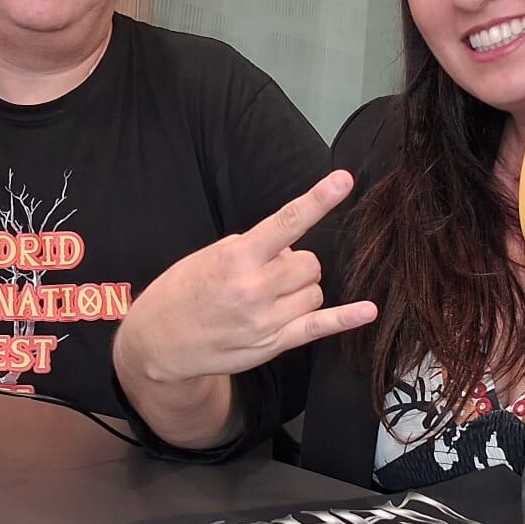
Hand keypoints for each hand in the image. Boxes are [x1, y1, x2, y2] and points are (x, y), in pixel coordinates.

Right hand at [116, 169, 377, 388]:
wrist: (157, 341)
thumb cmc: (182, 292)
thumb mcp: (208, 256)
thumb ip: (253, 249)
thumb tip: (292, 250)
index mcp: (236, 258)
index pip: (286, 222)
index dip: (318, 199)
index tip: (343, 180)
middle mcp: (254, 288)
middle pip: (311, 262)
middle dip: (296, 263)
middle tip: (267, 272)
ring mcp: (265, 319)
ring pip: (315, 291)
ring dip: (300, 289)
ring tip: (266, 297)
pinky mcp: (272, 343)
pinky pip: (318, 327)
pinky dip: (346, 318)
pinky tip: (367, 310)